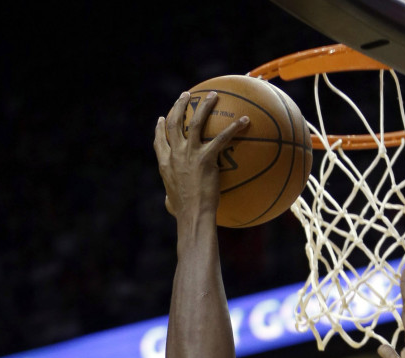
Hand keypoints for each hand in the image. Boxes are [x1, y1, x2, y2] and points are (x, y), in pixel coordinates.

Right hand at [153, 91, 248, 219]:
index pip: (160, 141)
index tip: (162, 118)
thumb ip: (170, 198)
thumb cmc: (184, 214)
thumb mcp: (172, 204)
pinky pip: (222, 138)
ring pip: (196, 122)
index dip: (160, 128)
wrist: (193, 216)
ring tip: (213, 95)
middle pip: (175, 123)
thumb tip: (170, 203)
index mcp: (165, 164)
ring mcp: (190, 154)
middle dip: (179, 106)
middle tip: (185, 96)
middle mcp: (175, 154)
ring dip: (205, 106)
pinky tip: (245, 120)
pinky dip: (234, 128)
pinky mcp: (206, 158)